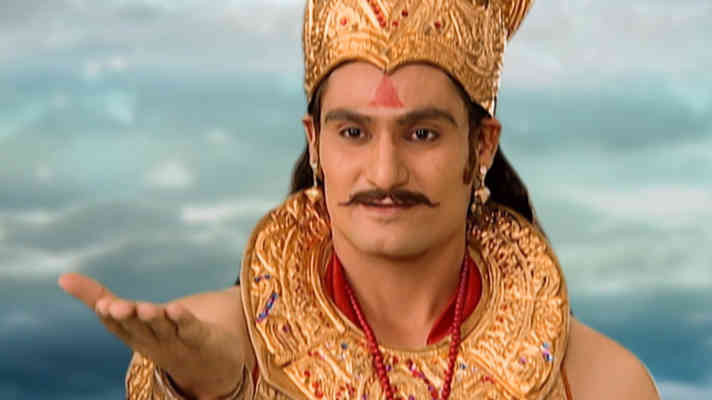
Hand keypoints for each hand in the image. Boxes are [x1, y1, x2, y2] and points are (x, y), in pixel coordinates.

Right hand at [58, 273, 244, 399]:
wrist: (209, 365)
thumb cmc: (162, 336)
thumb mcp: (131, 318)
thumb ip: (98, 298)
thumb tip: (62, 277)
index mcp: (134, 335)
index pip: (118, 327)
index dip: (110, 315)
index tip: (102, 304)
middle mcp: (153, 340)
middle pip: (139, 328)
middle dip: (127, 317)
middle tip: (116, 306)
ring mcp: (178, 341)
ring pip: (164, 329)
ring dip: (154, 318)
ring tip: (145, 308)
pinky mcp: (202, 337)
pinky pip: (192, 329)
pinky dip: (184, 320)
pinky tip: (178, 308)